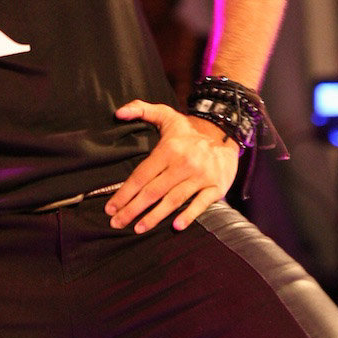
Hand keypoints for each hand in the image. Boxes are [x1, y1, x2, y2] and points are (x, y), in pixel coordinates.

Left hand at [107, 102, 240, 232]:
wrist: (226, 133)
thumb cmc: (189, 131)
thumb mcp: (166, 114)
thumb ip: (141, 109)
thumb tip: (119, 113)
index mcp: (169, 149)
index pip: (141, 175)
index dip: (124, 193)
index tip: (110, 208)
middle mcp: (184, 163)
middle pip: (153, 191)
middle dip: (132, 209)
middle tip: (117, 223)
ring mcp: (201, 176)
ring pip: (173, 200)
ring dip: (155, 217)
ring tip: (138, 229)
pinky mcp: (216, 187)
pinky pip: (200, 203)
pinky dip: (189, 215)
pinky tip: (176, 226)